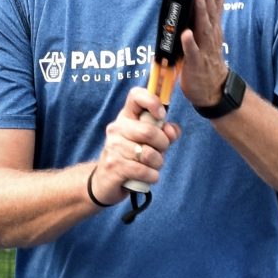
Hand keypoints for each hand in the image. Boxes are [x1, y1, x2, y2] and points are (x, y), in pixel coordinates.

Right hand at [92, 82, 177, 204]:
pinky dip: (152, 176)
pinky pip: (143, 171)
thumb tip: (172, 130)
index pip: (136, 96)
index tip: (161, 116)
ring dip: (158, 164)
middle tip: (160, 152)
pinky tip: (148, 177)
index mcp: (126, 117)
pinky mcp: (113, 166)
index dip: (153, 102)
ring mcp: (113, 147)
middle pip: (149, 131)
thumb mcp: (150, 142)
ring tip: (151, 166)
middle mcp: (117, 128)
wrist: (105, 181)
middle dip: (163, 145)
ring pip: (148, 154)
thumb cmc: (131, 158)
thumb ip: (165, 133)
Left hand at [178, 0, 228, 110]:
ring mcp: (204, 48)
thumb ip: (216, 4)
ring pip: (203, 27)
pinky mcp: (196, 63)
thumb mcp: (213, 27)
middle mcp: (210, 33)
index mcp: (213, 24)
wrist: (213, 88)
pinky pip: (192, 52)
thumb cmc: (209, 56)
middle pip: (210, 9)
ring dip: (200, 11)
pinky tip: (186, 34)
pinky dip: (189, 43)